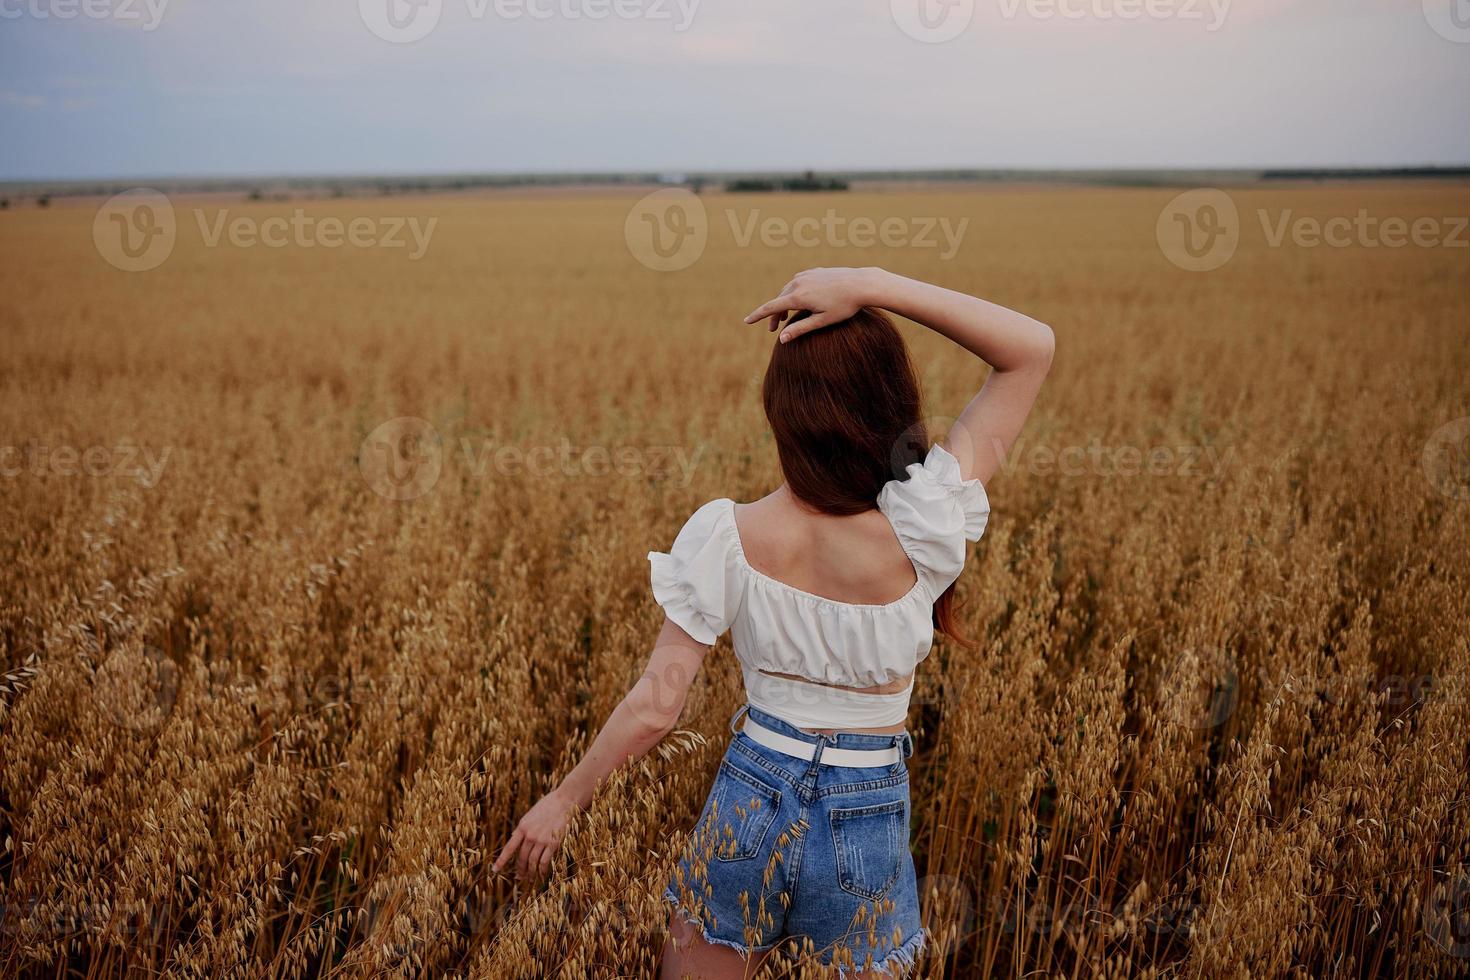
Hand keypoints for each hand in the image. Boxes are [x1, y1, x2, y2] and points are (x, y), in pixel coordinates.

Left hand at [492, 787, 576, 880]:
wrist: (566, 800)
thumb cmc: (549, 805)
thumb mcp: (531, 814)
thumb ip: (524, 827)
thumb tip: (514, 837)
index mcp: (522, 827)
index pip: (509, 848)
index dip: (501, 861)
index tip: (495, 870)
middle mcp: (529, 835)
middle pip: (521, 858)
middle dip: (520, 870)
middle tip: (519, 878)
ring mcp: (541, 839)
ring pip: (532, 862)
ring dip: (530, 873)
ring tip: (530, 879)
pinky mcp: (553, 843)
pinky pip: (544, 861)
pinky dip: (542, 871)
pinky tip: (542, 875)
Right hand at [742, 267, 883, 342]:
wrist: (862, 284)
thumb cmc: (844, 306)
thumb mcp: (822, 321)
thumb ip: (800, 329)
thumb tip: (782, 339)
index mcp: (798, 297)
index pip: (771, 308)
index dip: (757, 316)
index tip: (746, 321)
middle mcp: (798, 283)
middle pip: (778, 300)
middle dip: (774, 314)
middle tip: (774, 329)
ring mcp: (806, 275)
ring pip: (787, 290)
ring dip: (784, 303)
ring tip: (786, 316)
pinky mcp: (814, 271)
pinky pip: (797, 282)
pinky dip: (793, 292)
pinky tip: (799, 299)